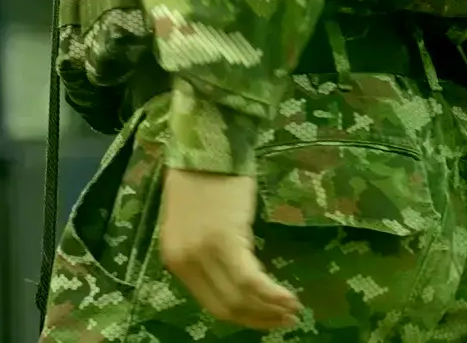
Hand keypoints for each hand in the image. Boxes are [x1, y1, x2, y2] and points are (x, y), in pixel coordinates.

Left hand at [158, 169, 300, 331]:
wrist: (205, 145)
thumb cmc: (200, 178)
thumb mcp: (193, 225)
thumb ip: (206, 255)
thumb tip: (234, 283)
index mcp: (174, 258)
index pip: (210, 303)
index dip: (241, 317)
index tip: (265, 320)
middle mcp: (184, 261)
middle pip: (225, 306)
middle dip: (257, 319)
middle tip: (285, 322)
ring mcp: (202, 253)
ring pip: (239, 298)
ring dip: (270, 310)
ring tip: (293, 312)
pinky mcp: (225, 241)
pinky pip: (251, 281)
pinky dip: (272, 294)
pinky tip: (290, 298)